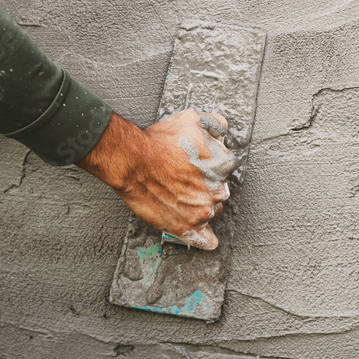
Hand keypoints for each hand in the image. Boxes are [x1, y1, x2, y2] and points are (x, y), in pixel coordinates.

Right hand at [77, 110, 237, 249]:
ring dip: (201, 206)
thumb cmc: (158, 142)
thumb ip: (214, 124)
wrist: (133, 161)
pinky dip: (206, 238)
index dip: (209, 165)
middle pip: (219, 191)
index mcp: (223, 164)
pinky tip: (206, 237)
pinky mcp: (186, 226)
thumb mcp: (192, 120)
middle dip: (206, 186)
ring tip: (182, 198)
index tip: (197, 165)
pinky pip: (205, 239)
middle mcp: (218, 189)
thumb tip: (222, 128)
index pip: (226, 168)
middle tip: (184, 179)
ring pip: (211, 211)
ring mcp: (202, 210)